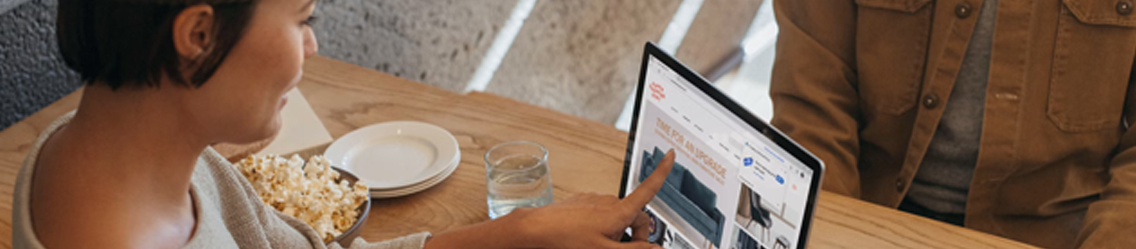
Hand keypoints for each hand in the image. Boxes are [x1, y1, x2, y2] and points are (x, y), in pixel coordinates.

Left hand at [507, 149, 674, 248]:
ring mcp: (594, 201)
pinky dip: (602, 225)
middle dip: (636, 232)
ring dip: (617, 231)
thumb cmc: (567, 240)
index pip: (647, 189)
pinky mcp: (582, 203)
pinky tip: (588, 237)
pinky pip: (600, 213)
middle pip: (635, 214)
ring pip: (617, 215)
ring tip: (600, 245)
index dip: (661, 172)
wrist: (537, 229)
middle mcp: (608, 201)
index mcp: (619, 211)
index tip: (670, 156)